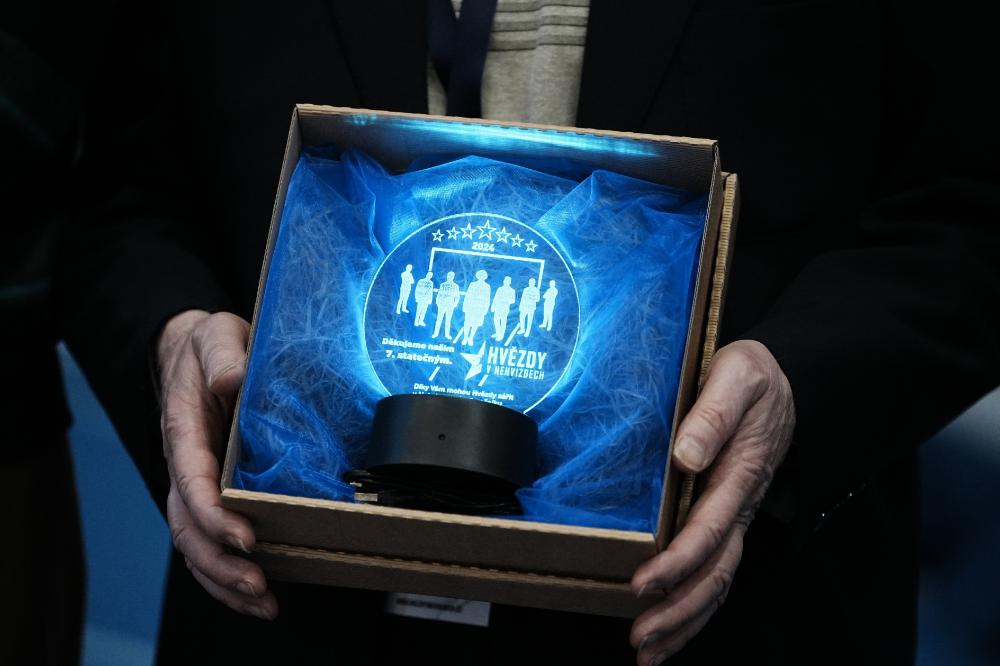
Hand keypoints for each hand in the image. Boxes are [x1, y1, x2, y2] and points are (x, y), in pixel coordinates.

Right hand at [157, 309, 277, 619]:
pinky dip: (230, 578)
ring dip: (226, 581)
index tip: (245, 535)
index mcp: (185, 432)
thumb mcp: (217, 335)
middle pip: (188, 529)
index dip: (213, 514)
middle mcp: (185, 468)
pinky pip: (214, 544)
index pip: (190, 482)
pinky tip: (260, 599)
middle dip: (220, 562)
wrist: (201, 355)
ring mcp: (198, 487)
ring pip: (197, 547)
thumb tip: (229, 380)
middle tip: (258, 583)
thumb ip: (222, 353)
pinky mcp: (217, 498)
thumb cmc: (210, 347)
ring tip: (264, 604)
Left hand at [629, 340, 794, 664]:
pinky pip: (715, 569)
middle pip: (715, 574)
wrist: (786, 379)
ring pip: (716, 582)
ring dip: (685, 621)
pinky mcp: (727, 517)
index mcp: (740, 475)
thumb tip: (685, 456)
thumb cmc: (756, 377)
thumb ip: (713, 414)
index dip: (677, 562)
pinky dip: (694, 604)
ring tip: (648, 651)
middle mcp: (740, 506)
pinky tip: (669, 627)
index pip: (709, 532)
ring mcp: (737, 516)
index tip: (643, 584)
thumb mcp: (736, 376)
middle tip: (640, 638)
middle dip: (679, 611)